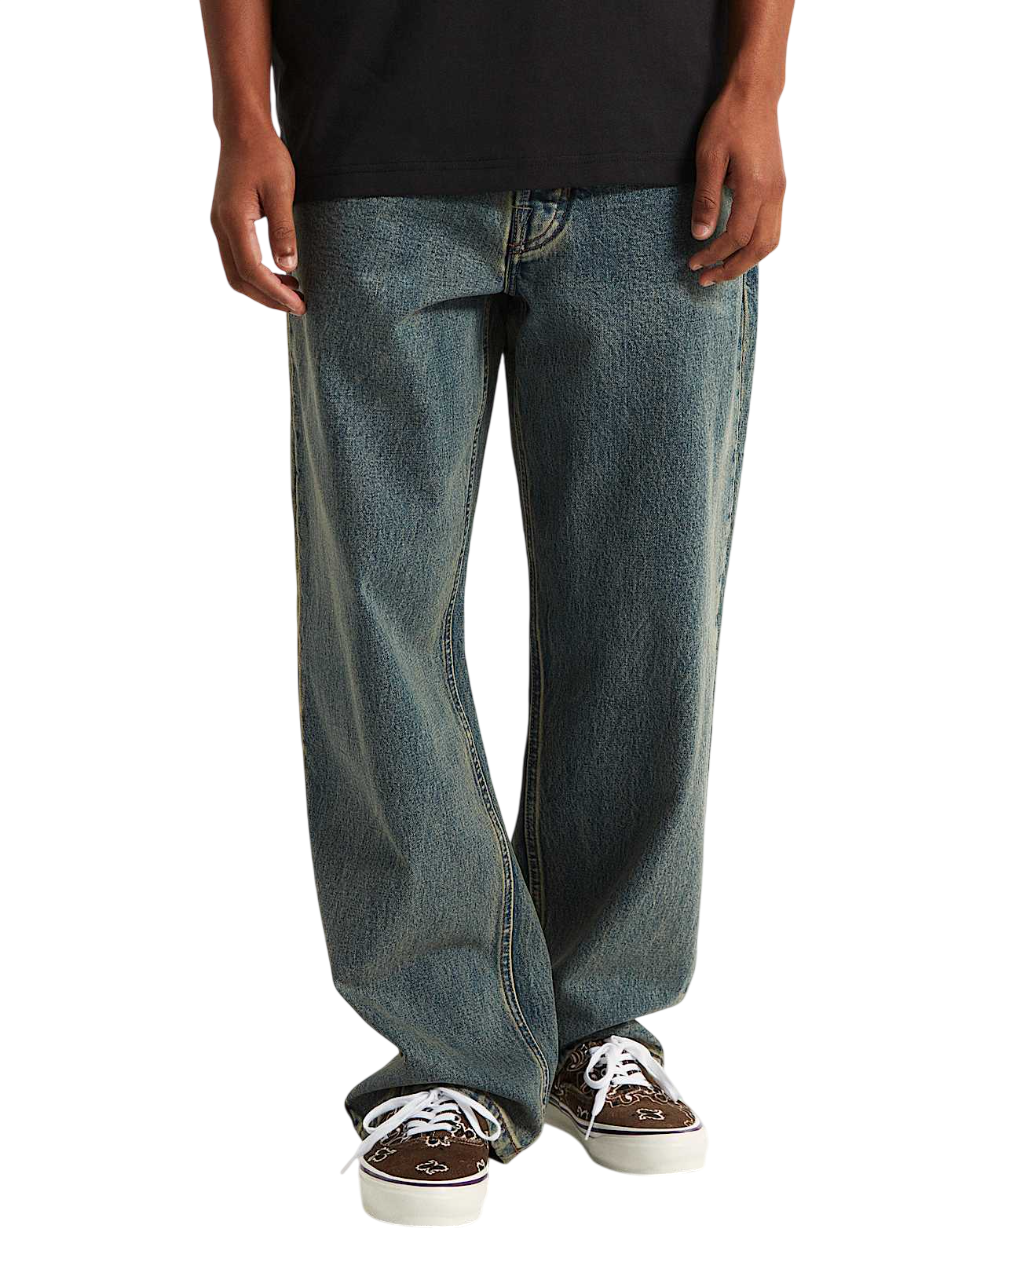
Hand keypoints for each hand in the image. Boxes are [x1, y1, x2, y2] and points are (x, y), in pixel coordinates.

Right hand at [210, 131, 305, 315]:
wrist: (244, 131)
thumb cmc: (265, 155)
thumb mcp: (281, 191)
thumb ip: (283, 231)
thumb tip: (288, 267)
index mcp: (234, 221)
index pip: (253, 271)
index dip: (276, 293)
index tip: (298, 305)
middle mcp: (222, 227)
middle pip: (240, 278)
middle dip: (268, 297)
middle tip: (297, 306)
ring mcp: (222, 225)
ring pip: (237, 271)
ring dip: (263, 287)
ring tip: (292, 292)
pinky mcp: (228, 222)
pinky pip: (239, 257)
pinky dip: (258, 272)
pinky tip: (281, 272)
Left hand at [688, 85, 786, 285]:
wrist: (756, 93)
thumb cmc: (730, 119)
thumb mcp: (709, 157)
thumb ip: (706, 199)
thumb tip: (701, 235)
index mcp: (756, 188)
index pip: (736, 237)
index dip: (714, 255)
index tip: (694, 263)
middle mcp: (774, 193)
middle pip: (760, 248)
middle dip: (733, 268)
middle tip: (708, 278)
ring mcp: (780, 190)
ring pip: (771, 240)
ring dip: (747, 260)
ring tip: (722, 268)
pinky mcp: (779, 186)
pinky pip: (773, 226)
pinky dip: (756, 244)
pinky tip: (737, 247)